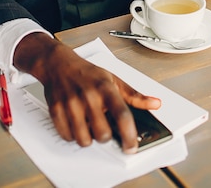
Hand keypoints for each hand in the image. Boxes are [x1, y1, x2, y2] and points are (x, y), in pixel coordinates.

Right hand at [14, 33, 160, 152]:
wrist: (59, 64)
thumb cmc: (88, 73)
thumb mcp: (114, 79)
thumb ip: (135, 95)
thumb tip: (155, 103)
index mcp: (106, 88)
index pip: (122, 115)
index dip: (129, 135)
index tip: (132, 146)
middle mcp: (89, 96)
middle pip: (102, 133)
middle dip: (105, 136)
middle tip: (103, 128)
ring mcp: (71, 103)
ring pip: (84, 139)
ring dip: (88, 138)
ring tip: (88, 125)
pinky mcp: (56, 110)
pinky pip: (67, 136)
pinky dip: (72, 135)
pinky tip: (75, 124)